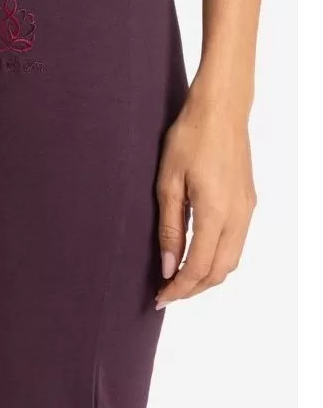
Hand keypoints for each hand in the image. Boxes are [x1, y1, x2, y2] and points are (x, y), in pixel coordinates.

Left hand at [155, 86, 256, 308]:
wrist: (221, 109)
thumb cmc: (190, 138)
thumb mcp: (168, 183)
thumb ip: (171, 228)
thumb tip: (169, 266)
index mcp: (215, 213)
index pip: (198, 267)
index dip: (179, 288)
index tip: (160, 298)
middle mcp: (237, 216)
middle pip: (219, 271)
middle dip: (193, 288)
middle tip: (167, 293)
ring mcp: (247, 209)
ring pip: (231, 259)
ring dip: (207, 275)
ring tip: (180, 278)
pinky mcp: (248, 201)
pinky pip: (237, 242)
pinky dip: (218, 257)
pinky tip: (198, 253)